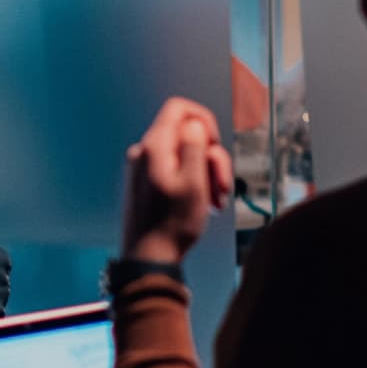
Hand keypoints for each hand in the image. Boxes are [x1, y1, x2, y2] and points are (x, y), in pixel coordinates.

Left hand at [120, 96, 235, 265]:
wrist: (148, 259)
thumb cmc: (171, 225)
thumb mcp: (193, 182)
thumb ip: (194, 146)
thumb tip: (195, 123)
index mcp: (154, 147)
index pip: (179, 108)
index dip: (204, 120)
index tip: (215, 145)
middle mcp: (144, 152)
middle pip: (187, 134)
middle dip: (211, 157)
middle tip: (221, 187)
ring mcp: (144, 167)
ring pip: (185, 154)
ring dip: (206, 174)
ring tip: (215, 202)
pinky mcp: (148, 182)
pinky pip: (176, 170)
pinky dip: (194, 182)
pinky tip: (203, 204)